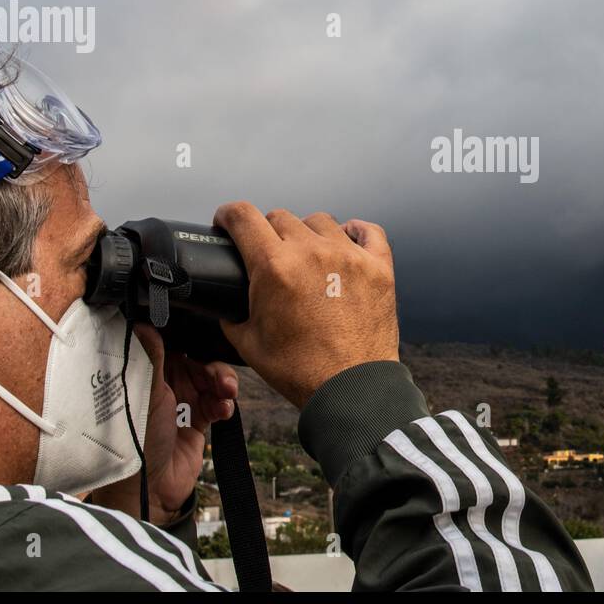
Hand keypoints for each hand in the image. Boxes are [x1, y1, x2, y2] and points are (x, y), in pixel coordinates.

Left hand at [90, 326, 238, 523]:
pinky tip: (222, 411)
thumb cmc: (136, 438)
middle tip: (219, 378)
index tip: (206, 336)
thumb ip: (151, 357)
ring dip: (223, 384)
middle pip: (197, 360)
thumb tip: (143, 322)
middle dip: (212, 367)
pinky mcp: (198, 420)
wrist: (149, 486)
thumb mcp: (146, 392)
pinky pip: (218, 403)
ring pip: (211, 380)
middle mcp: (165, 384)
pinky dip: (224, 405)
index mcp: (147, 372)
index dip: (190, 339)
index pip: (172, 345)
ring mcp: (182, 402)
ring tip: (227, 394)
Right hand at [212, 203, 399, 408]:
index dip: (228, 215)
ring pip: (320, 221)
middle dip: (267, 232)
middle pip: (280, 218)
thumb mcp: (248, 343)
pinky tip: (346, 241)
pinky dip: (355, 232)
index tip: (227, 221)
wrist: (350, 389)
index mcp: (275, 267)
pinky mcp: (378, 267)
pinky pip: (367, 231)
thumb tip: (224, 304)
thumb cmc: (301, 370)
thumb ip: (231, 314)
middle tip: (268, 253)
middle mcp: (312, 252)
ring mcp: (349, 256)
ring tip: (307, 256)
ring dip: (307, 234)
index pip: (243, 217)